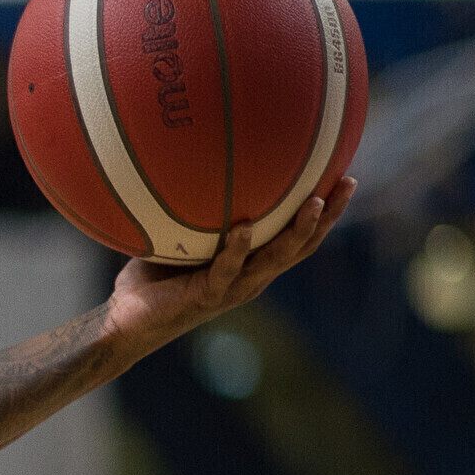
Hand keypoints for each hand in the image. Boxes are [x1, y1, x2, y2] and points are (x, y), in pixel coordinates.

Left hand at [104, 176, 353, 356]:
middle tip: (347, 183)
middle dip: (328, 216)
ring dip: (297, 232)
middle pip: (302, 246)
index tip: (345, 177)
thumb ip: (195, 205)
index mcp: (253, 264)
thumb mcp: (180, 234)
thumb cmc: (152, 275)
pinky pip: (226, 270)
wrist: (126, 320)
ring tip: (314, 203)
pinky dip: (237, 249)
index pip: (298, 236)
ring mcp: (232, 289)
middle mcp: (251, 277)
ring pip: (276, 260)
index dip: (326, 212)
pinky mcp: (207, 297)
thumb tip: (196, 154)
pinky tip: (245, 228)